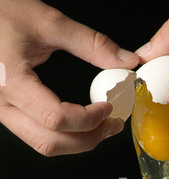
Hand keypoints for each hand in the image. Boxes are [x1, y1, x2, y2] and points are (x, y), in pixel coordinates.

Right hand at [0, 0, 138, 155]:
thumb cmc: (1, 12)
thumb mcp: (48, 22)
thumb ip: (91, 43)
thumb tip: (125, 60)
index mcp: (10, 81)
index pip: (56, 118)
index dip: (89, 119)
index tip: (108, 107)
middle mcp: (2, 104)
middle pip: (51, 143)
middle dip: (88, 139)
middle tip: (112, 126)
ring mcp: (3, 112)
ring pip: (44, 145)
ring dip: (76, 142)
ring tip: (101, 127)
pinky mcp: (8, 112)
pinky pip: (38, 136)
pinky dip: (64, 136)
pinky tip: (80, 123)